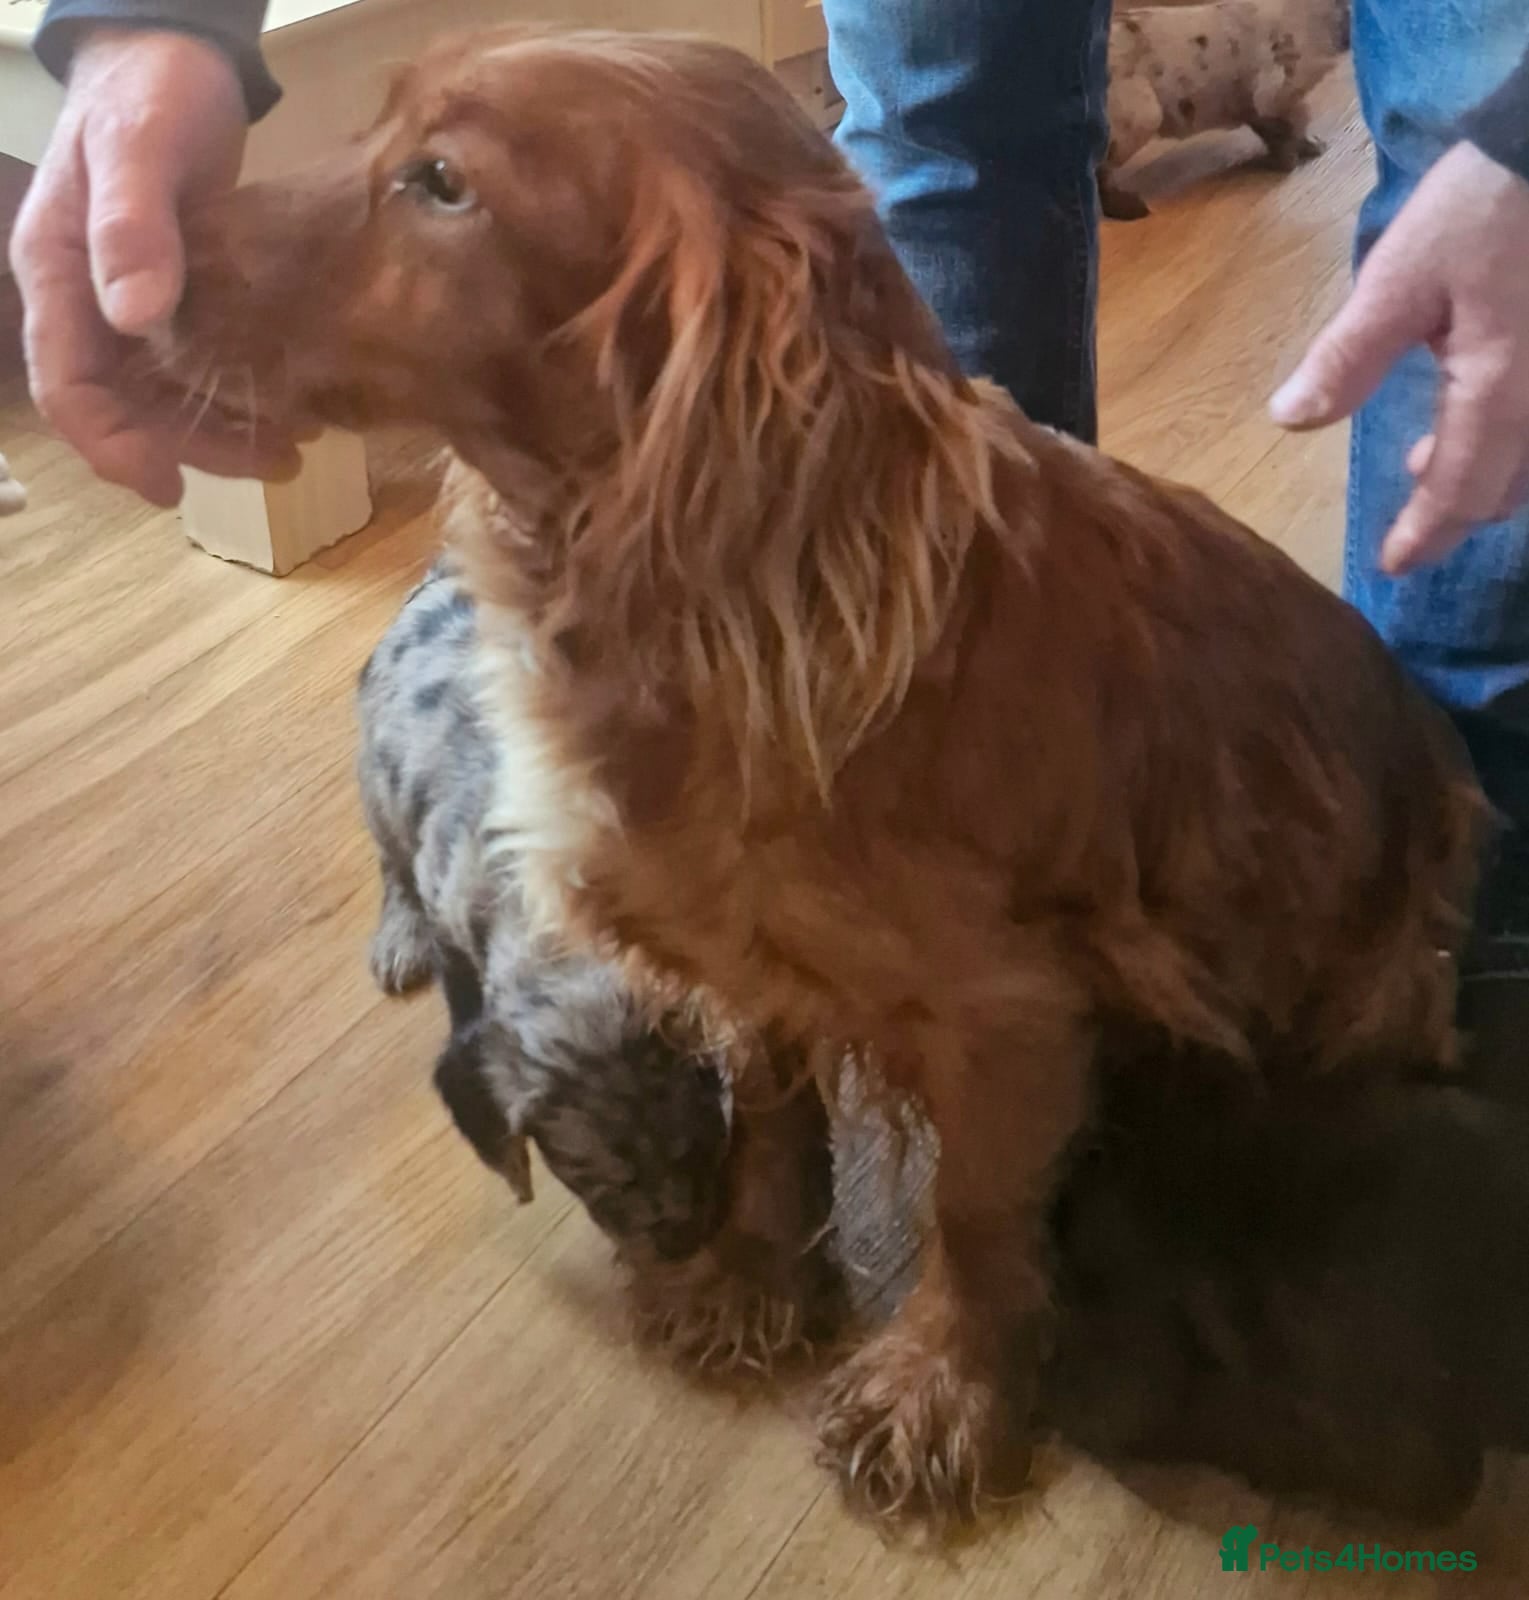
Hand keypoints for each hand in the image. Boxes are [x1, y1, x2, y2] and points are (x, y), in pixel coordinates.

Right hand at [9, 28, 295, 504]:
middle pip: (126, 406)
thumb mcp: (138, 149)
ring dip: (224, 429)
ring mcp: (131, 300)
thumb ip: (132, 226)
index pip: (69, 387)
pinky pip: (198, 366)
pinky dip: (239, 393)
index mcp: (58, 273)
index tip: (168, 486)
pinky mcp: (179, 296)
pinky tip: (294, 405)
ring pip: (166, 395)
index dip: (113, 445)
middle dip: (192, 447)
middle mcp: (89, 299)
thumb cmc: (148, 92)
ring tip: (296, 446)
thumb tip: (134, 315)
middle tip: (277, 464)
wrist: (175, 54)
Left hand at [1270, 142, 1528, 574]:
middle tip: (1410, 519)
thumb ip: (1347, 358)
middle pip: (1507, 488)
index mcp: (1501, 393)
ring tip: (1428, 458)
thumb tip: (1290, 421)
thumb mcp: (1399, 278)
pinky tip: (1478, 407)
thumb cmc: (1487, 206)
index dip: (1424, 536)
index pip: (1460, 493)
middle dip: (1457, 509)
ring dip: (1485, 472)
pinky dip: (1511, 433)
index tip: (1393, 564)